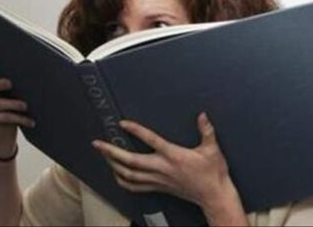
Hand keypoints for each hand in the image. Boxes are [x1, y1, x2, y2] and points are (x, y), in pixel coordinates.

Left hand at [92, 113, 247, 224]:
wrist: (214, 196)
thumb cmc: (213, 172)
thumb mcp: (212, 149)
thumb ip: (206, 131)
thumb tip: (202, 115)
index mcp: (173, 155)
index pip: (150, 140)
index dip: (135, 130)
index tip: (122, 123)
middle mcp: (162, 168)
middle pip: (131, 161)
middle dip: (112, 152)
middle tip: (98, 144)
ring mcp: (158, 180)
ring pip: (130, 175)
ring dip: (114, 165)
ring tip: (104, 156)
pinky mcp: (158, 188)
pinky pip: (136, 187)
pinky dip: (123, 181)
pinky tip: (116, 175)